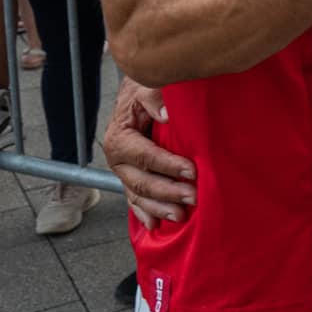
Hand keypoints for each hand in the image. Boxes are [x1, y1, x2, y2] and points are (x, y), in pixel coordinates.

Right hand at [104, 78, 195, 225]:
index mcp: (120, 138)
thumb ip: (153, 97)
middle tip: (194, 197)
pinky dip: (145, 213)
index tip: (192, 171)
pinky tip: (155, 225)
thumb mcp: (146, 86)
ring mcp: (123, 171)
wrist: (136, 93)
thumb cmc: (144, 90)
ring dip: (159, 208)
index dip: (168, 165)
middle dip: (168, 192)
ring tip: (181, 216)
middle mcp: (117, 159)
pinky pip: (135, 199)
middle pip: (141, 181)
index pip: (145, 156)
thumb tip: (166, 115)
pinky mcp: (131, 177)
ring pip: (138, 195)